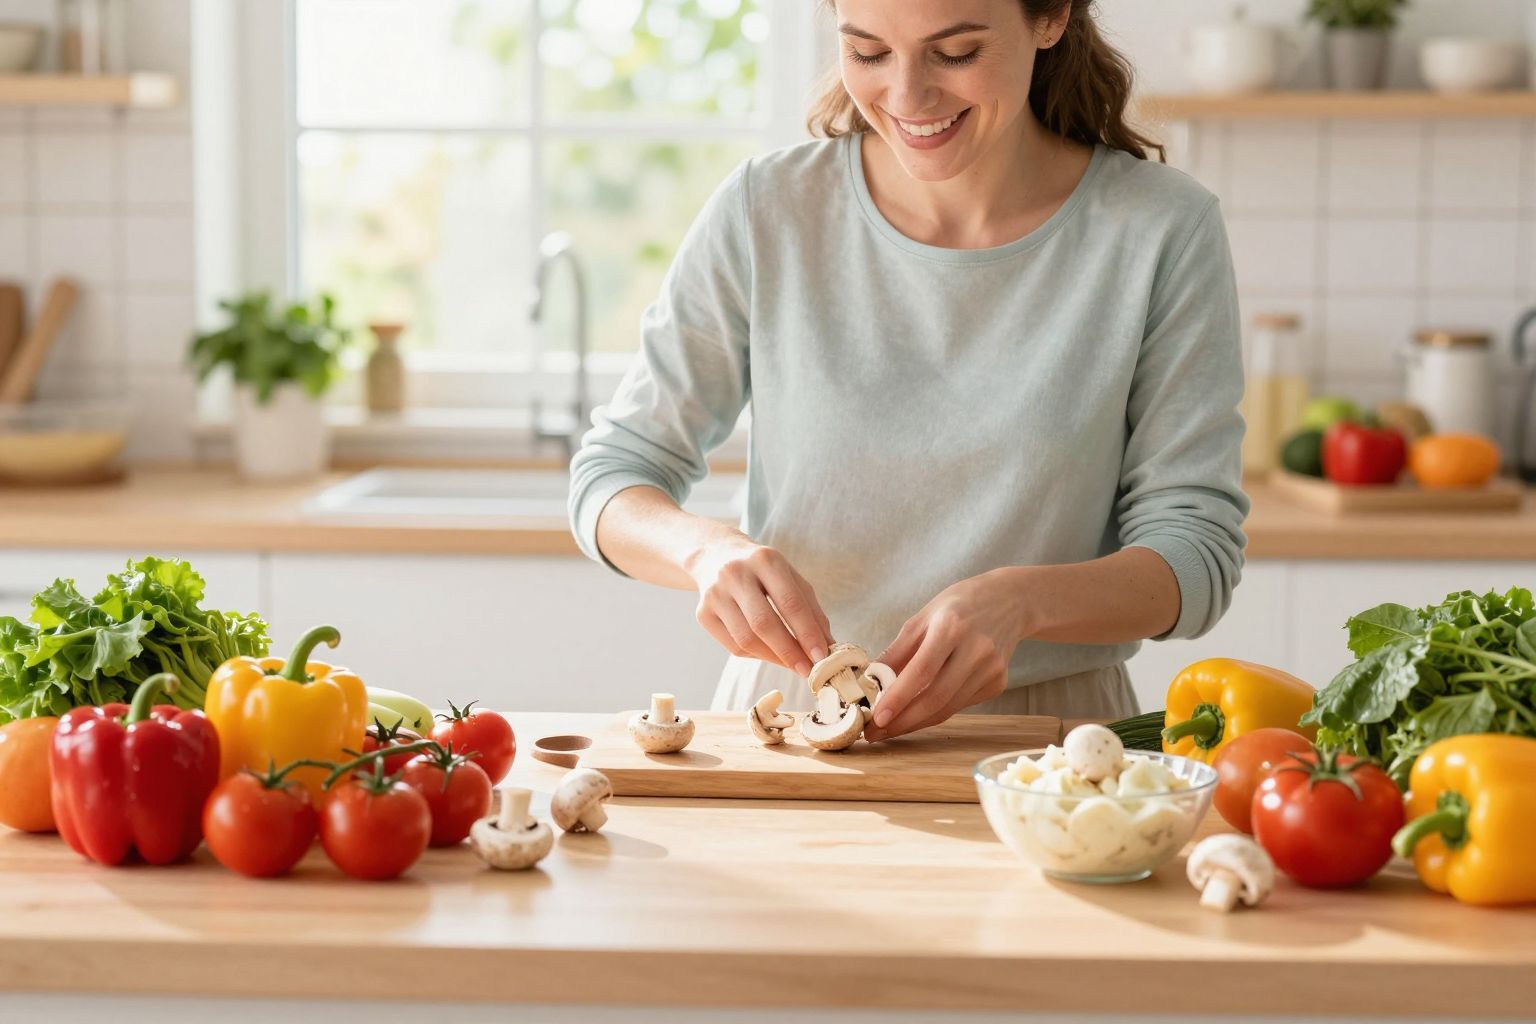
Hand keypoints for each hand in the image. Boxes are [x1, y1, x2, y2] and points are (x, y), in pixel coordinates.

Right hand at [686, 535, 832, 676]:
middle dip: (789, 651)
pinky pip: (732, 645)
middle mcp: (736, 574)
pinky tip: (770, 654)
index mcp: (765, 560)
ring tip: (791, 665)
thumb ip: (810, 609)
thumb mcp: (790, 578)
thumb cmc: (762, 571)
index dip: (807, 633)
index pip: (790, 602)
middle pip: (764, 623)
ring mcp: (715, 594)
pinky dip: (756, 655)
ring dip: (773, 658)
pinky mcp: (702, 613)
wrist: (715, 556)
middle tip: (808, 670)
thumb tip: (827, 647)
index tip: (822, 657)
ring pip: (746, 639)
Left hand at [864, 568, 1028, 741]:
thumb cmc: (958, 607)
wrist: (1008, 601)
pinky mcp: (999, 683)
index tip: (876, 719)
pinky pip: (959, 705)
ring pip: (948, 708)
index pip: (922, 671)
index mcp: (951, 626)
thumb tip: (870, 684)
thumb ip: (896, 652)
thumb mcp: (921, 618)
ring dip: (915, 723)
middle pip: (936, 698)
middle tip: (875, 733)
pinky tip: (919, 711)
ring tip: (890, 727)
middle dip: (903, 722)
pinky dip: (936, 711)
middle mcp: (976, 649)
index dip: (898, 698)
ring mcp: (992, 669)